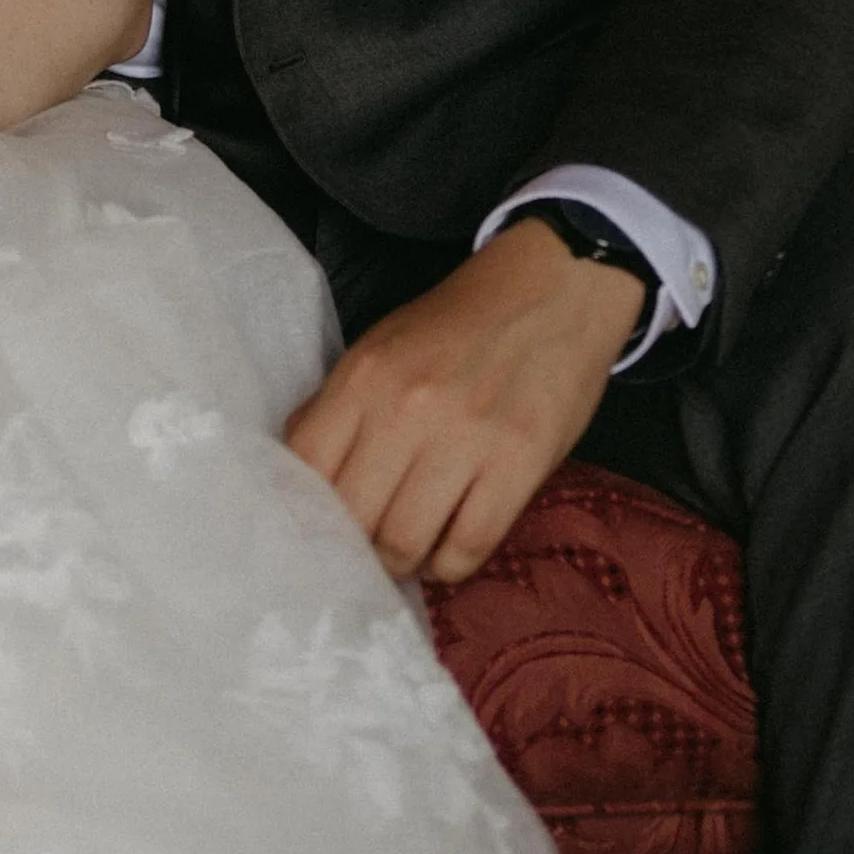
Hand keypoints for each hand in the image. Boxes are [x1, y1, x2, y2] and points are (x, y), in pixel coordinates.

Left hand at [281, 213, 645, 584]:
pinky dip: (450, 565)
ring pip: (406, 543)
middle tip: (366, 547)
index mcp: (365, 374)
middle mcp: (408, 406)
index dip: (307, 505)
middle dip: (356, 545)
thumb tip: (300, 471)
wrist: (553, 288)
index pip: (307, 464)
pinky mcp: (520, 463)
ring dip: (401, 564)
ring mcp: (466, 437)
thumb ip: (340, 404)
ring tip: (407, 554)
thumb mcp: (383, 345)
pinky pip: (468, 547)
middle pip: (355, 516)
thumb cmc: (459, 324)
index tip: (322, 520)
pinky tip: (447, 549)